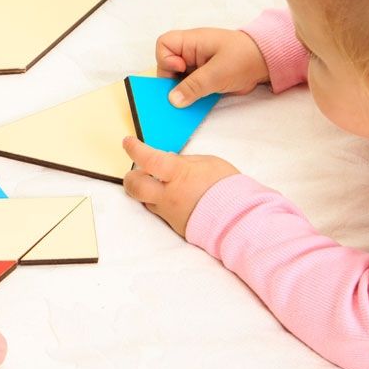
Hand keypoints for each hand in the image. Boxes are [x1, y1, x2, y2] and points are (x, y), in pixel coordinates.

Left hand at [122, 136, 238, 235]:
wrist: (240, 218)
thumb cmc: (228, 187)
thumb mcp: (207, 162)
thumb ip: (183, 161)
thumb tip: (168, 160)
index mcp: (178, 175)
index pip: (148, 160)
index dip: (135, 149)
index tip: (128, 142)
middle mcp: (168, 195)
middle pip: (134, 187)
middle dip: (130, 177)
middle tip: (135, 170)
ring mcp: (169, 213)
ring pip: (145, 200)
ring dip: (147, 189)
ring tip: (160, 182)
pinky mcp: (174, 225)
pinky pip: (160, 211)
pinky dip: (162, 201)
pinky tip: (175, 196)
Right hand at [156, 27, 268, 107]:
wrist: (266, 63)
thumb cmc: (244, 58)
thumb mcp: (217, 73)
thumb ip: (194, 86)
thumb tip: (173, 100)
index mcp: (191, 42)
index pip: (164, 45)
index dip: (166, 59)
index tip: (180, 70)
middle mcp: (190, 53)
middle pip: (167, 66)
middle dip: (172, 81)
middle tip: (183, 92)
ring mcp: (196, 66)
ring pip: (177, 80)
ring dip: (181, 91)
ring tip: (190, 100)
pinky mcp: (203, 79)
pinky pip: (189, 88)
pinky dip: (190, 97)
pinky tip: (195, 104)